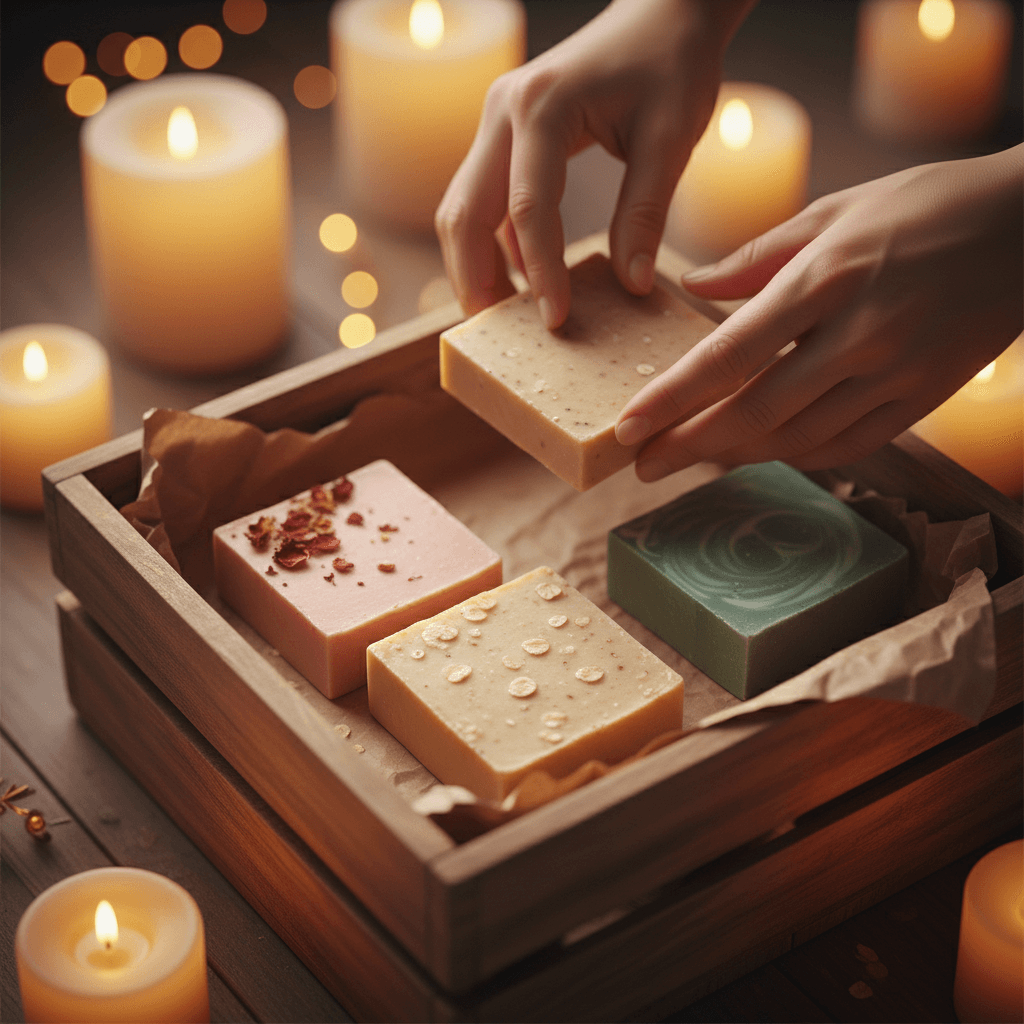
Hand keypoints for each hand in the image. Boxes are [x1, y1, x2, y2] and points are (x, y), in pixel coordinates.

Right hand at [435, 0, 754, 327]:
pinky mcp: (504, 136)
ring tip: (504, 318)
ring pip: (462, 209)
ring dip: (474, 266)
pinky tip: (521, 282)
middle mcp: (502, 112)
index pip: (528, 211)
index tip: (556, 323)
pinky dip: (493, 245)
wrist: (662, 12)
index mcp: (542, 107)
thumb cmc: (672, 63)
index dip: (540, 274)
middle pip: (465, 213)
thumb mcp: (670, 138)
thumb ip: (645, 212)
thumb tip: (632, 286)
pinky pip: (485, 200)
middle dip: (476, 280)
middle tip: (498, 336)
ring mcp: (496, 122)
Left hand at [616, 144, 1023, 477]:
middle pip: (755, 411)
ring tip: (689, 458)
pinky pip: (847, 444)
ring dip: (735, 455)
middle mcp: (859, 335)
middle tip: (642, 464)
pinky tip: (760, 453)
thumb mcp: (836, 210)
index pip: (729, 354)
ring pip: (798, 437)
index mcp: (827, 278)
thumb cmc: (926, 205)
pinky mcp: (924, 399)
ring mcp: (896, 374)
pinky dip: (796, 454)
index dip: (672, 399)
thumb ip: (757, 257)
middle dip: (690, 444)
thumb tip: (691, 287)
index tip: (628, 427)